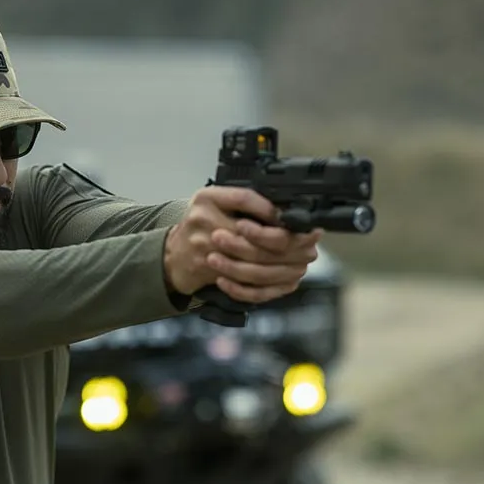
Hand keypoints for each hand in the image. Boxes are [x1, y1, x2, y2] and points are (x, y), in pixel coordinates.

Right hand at [164, 186, 322, 301]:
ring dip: (284, 264)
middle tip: (311, 241)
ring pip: (254, 262)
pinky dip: (268, 284)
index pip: (243, 199)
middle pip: (254, 235)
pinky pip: (244, 284)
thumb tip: (285, 211)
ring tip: (303, 260)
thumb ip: (242, 202)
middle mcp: (204, 220)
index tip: (294, 217)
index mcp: (208, 199)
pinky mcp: (209, 272)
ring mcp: (205, 249)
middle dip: (288, 242)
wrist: (173, 256)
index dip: (272, 210)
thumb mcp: (215, 203)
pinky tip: (285, 278)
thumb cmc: (200, 227)